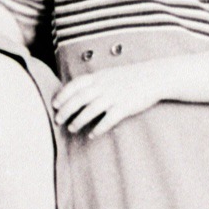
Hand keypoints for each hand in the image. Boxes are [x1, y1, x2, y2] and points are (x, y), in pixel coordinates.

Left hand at [52, 63, 166, 135]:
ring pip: (91, 110)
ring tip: (72, 128)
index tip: (54, 104)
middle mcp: (104, 86)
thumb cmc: (131, 77)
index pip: (75, 85)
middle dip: (66, 110)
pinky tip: (92, 134)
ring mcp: (114, 96)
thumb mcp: (110, 74)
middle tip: (58, 120)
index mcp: (99, 77)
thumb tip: (79, 92)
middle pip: (79, 99)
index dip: (63, 95)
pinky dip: (98, 128)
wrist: (154, 77)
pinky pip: (108, 119)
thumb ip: (95, 82)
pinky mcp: (125, 107)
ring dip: (78, 120)